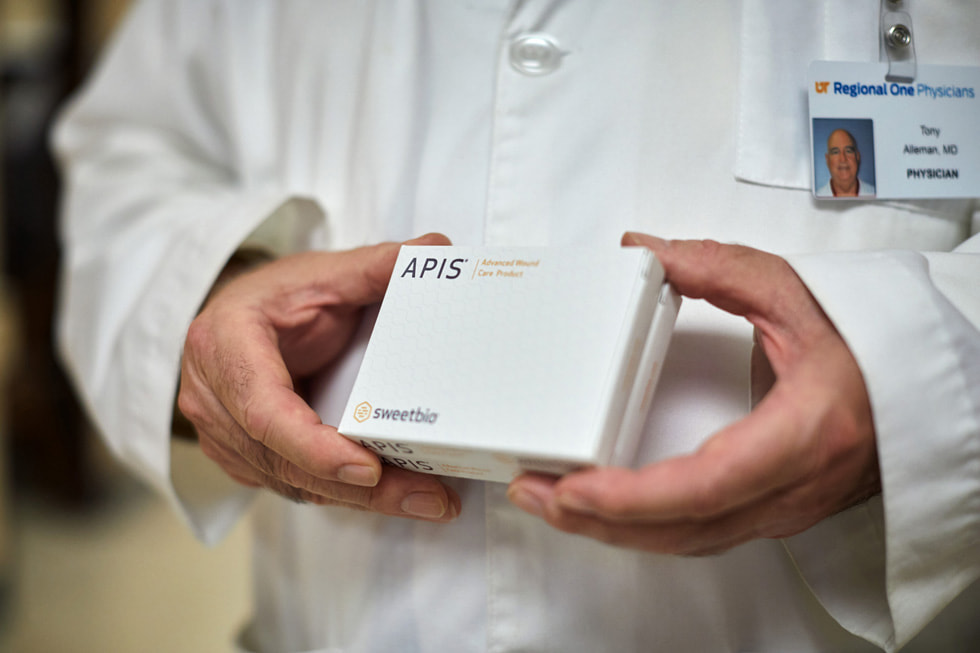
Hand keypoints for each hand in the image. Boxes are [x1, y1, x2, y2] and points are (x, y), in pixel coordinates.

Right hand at [177, 233, 460, 521]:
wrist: (239, 316)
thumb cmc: (276, 295)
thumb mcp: (322, 273)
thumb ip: (375, 266)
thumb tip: (438, 250)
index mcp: (224, 344)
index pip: (264, 410)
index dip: (313, 446)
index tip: (366, 467)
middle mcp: (212, 397)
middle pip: (284, 460)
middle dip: (359, 488)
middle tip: (428, 498)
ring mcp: (221, 434)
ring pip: (291, 483)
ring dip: (359, 500)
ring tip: (427, 500)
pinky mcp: (242, 456)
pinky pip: (293, 485)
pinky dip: (342, 495)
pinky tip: (394, 495)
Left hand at [507, 233, 880, 553]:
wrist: (913, 388)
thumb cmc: (865, 343)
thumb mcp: (794, 291)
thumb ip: (717, 268)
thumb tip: (644, 249)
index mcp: (805, 431)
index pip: (710, 483)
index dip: (637, 495)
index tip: (576, 487)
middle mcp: (792, 486)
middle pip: (684, 527)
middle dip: (599, 520)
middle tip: (533, 492)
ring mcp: (781, 509)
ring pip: (686, 541)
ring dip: (611, 530)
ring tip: (548, 500)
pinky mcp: (766, 511)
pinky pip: (697, 534)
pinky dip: (641, 528)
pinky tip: (600, 511)